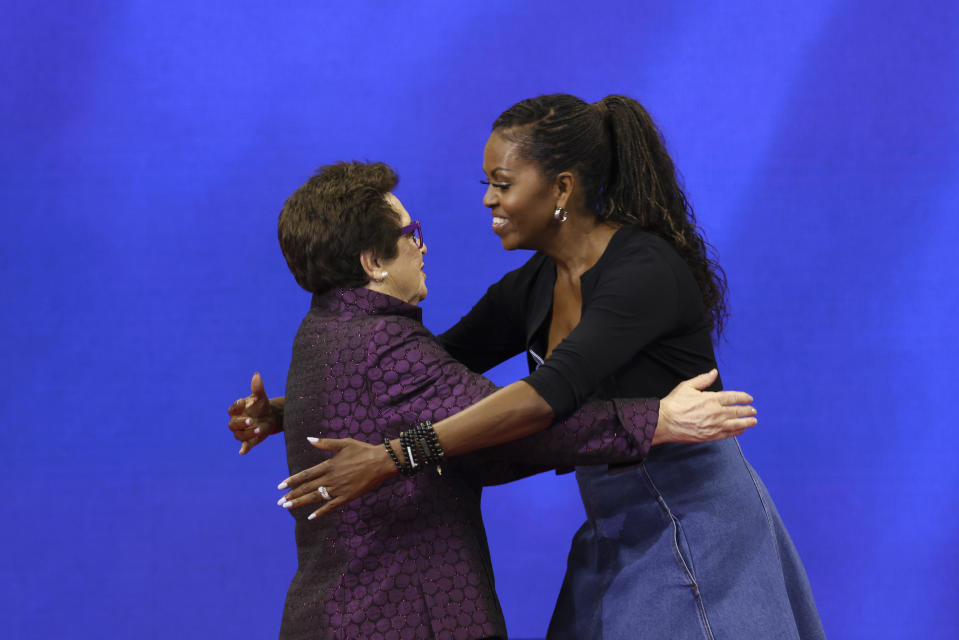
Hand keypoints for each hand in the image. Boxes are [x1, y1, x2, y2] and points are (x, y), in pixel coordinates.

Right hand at [227, 372, 277, 453]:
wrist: (269, 416)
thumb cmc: (261, 406)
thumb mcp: (260, 397)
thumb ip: (257, 388)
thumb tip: (257, 375)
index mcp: (237, 411)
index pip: (232, 409)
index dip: (236, 407)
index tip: (243, 402)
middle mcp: (236, 422)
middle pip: (233, 425)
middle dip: (241, 423)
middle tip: (251, 420)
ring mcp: (242, 432)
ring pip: (239, 436)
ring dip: (248, 433)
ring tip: (259, 429)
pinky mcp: (249, 441)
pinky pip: (244, 446)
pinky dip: (244, 449)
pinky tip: (243, 452)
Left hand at [276, 437, 397, 519]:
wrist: (381, 462)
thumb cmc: (363, 450)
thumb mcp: (344, 443)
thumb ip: (325, 443)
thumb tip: (309, 439)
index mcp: (329, 465)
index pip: (306, 475)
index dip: (292, 481)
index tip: (280, 486)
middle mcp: (331, 478)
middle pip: (307, 488)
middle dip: (292, 495)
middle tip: (279, 501)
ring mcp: (339, 489)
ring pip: (315, 498)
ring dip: (300, 503)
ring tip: (288, 507)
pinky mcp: (347, 497)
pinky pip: (331, 506)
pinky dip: (320, 512)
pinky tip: (311, 517)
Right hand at [654, 369, 756, 444]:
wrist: (664, 422)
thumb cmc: (674, 403)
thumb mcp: (687, 386)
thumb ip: (703, 380)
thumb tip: (714, 372)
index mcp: (711, 399)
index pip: (733, 397)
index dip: (743, 397)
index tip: (749, 398)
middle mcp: (716, 413)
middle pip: (737, 411)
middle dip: (747, 410)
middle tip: (754, 410)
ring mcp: (714, 426)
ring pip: (736, 424)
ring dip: (747, 422)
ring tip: (754, 421)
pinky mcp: (710, 436)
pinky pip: (728, 434)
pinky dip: (737, 432)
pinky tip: (741, 430)